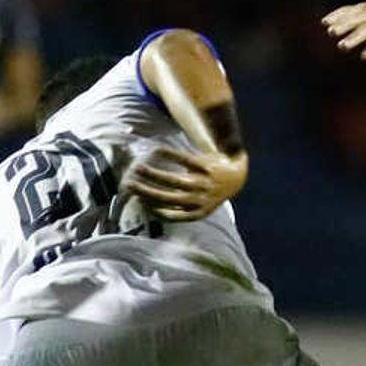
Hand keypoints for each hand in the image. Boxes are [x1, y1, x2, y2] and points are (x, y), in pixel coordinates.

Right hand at [122, 146, 247, 221]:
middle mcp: (199, 200)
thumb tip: (148, 204)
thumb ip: (178, 207)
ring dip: (154, 174)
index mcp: (196, 213)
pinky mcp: (205, 166)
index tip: (138, 201)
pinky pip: (184, 159)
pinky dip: (169, 155)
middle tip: (129, 185)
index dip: (153, 209)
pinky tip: (155, 150)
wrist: (235, 176)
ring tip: (138, 168)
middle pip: (168, 197)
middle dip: (147, 191)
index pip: (170, 215)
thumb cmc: (210, 193)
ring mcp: (203, 183)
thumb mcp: (199, 205)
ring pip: (173, 180)